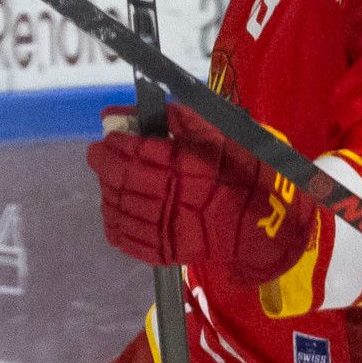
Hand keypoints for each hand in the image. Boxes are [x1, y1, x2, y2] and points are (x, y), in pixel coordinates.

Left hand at [87, 103, 309, 284]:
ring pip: (119, 208)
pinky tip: (115, 208)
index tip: (108, 136)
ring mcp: (168, 229)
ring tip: (110, 179)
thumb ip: (174, 120)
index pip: (137, 152)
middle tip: (98, 154)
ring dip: (107, 190)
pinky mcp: (165, 251)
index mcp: (190, 167)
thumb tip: (127, 111)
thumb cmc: (241, 171)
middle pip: (123, 179)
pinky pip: (125, 238)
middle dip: (105, 164)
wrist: (263, 223)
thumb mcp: (217, 134)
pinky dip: (113, 221)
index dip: (116, 142)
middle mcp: (175, 198)